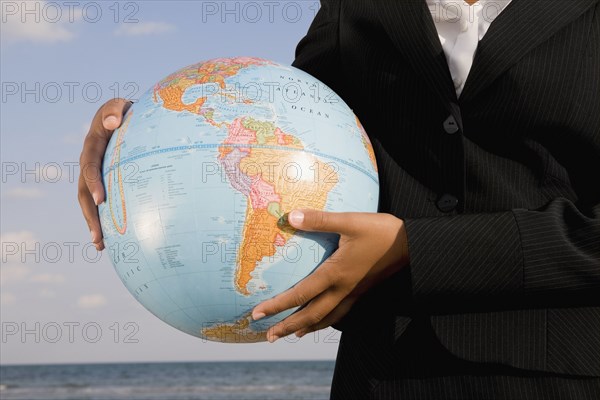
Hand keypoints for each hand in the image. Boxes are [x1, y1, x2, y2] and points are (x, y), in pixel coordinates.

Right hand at [78, 98, 132, 250]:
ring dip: (93, 224)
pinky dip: (102, 219)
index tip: (102, 201)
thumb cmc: (123, 111)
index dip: (94, 184)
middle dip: (90, 215)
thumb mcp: (119, 106)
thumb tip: (114, 121)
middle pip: (84, 192)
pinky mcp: (102, 181)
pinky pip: (100, 201)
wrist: (121, 116)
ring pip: (89, 202)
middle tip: (98, 237)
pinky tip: (111, 239)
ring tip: (101, 246)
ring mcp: (93, 174)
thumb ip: (115, 110)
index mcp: (91, 147)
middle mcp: (88, 163)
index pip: (90, 167)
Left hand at [252, 209, 408, 341]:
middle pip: (310, 315)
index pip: (300, 294)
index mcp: (335, 274)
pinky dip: (326, 321)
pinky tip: (322, 320)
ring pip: (326, 318)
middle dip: (287, 326)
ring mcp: (353, 293)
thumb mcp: (350, 221)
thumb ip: (320, 220)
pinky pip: (340, 313)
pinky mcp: (362, 291)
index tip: (257, 314)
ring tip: (292, 335)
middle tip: (268, 336)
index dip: (277, 305)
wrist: (412, 246)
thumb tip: (291, 216)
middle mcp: (342, 289)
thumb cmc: (381, 232)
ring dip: (306, 328)